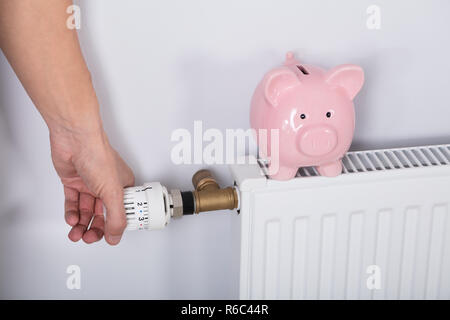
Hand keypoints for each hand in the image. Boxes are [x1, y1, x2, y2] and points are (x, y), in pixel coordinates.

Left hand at [50, 128, 133, 244]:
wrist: (74, 140)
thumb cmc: (98, 155)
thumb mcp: (113, 192)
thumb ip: (116, 217)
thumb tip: (115, 236)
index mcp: (123, 186)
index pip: (122, 212)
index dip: (116, 226)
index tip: (110, 236)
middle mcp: (108, 186)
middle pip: (103, 214)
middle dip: (96, 228)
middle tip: (90, 237)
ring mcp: (90, 184)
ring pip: (87, 211)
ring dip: (82, 224)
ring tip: (77, 233)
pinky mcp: (74, 182)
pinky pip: (73, 203)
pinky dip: (72, 213)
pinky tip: (72, 219)